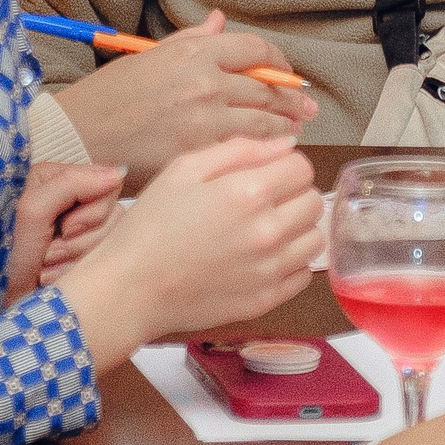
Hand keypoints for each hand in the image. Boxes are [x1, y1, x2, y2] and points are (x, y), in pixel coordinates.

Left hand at [5, 160, 124, 304]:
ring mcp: (73, 234)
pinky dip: (74, 272)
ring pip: (108, 240)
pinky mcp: (76, 260)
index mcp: (54, 181)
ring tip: (45, 268)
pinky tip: (51, 278)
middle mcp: (66, 203)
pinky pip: (100, 262)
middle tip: (49, 252)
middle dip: (81, 240)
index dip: (92, 210)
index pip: (105, 183)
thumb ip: (73, 184)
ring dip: (75, 259)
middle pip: (111, 214)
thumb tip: (117, 174)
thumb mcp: (32, 211)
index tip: (67, 228)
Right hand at [50, 10, 316, 189]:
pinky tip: (265, 157)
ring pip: (262, 125)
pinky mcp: (197, 156)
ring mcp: (203, 122)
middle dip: (290, 101)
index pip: (256, 50)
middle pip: (266, 89)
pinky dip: (259, 155)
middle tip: (305, 109)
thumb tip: (220, 22)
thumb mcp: (147, 57)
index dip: (279, 63)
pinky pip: (241, 154)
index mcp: (193, 54)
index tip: (286, 74)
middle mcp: (204, 83)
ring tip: (293, 133)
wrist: (72, 140)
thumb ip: (191, 41)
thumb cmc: (106, 99)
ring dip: (283, 129)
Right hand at [54, 135, 322, 361]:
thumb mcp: (184, 169)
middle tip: (263, 201)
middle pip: (314, 201)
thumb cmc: (150, 226)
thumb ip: (239, 150)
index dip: (284, 165)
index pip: (303, 168)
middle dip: (294, 194)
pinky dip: (291, 263)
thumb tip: (285, 145)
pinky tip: (262, 258)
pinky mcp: (266, 300)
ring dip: (297, 229)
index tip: (265, 173)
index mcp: (248, 193)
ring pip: (314, 238)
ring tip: (264, 230)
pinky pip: (303, 275)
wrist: (130, 289)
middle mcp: (268, 232)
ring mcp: (270, 270)